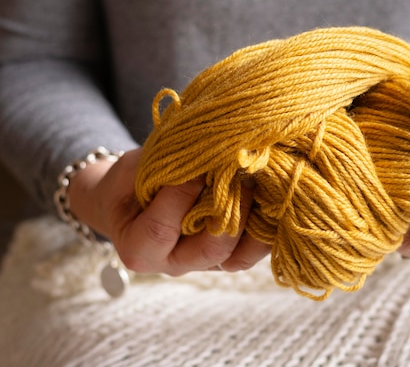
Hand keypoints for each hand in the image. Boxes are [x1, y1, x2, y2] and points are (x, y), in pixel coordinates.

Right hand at [67, 148, 269, 275]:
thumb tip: (207, 149)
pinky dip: (266, 226)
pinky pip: (253, 250)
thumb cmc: (131, 182)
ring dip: (256, 219)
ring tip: (260, 184)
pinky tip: (272, 197)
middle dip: (231, 209)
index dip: (181, 194)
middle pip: (211, 250)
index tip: (198, 162)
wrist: (133, 202)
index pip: (161, 229)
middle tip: (240, 174)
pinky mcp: (228, 257)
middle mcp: (174, 264)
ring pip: (239, 256)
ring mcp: (205, 265)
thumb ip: (162, 167)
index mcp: (138, 248)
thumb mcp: (133, 170)